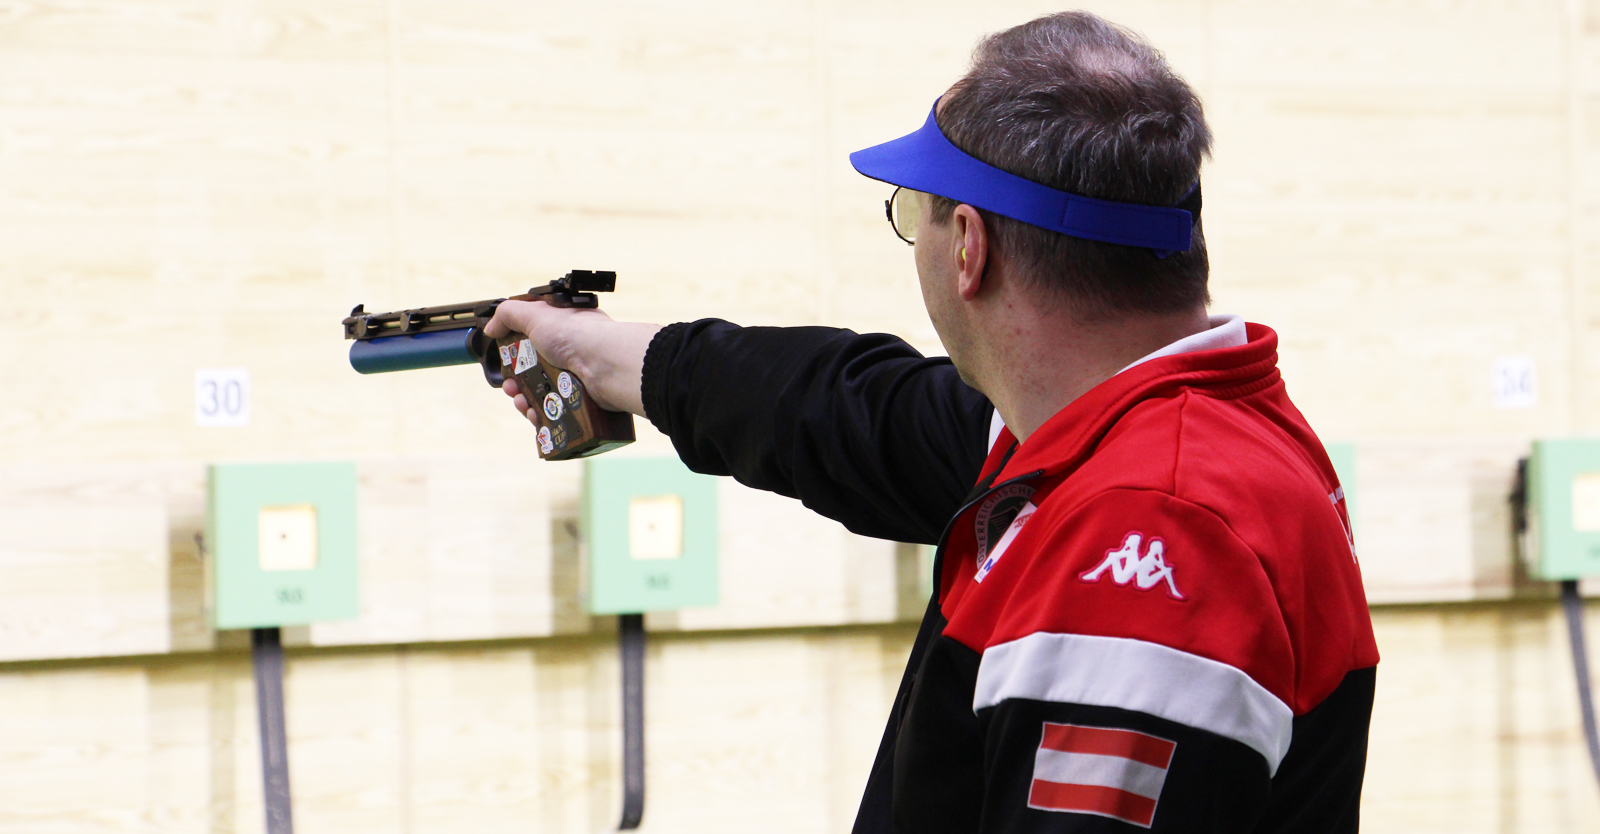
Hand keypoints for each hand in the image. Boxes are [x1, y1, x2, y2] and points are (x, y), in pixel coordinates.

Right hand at [484, 298, 660, 421]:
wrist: (606, 365)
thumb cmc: (576, 334)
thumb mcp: (536, 314)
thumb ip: (509, 314)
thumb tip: (491, 327)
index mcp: (562, 330)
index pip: (533, 341)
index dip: (515, 352)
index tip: (504, 360)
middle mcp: (570, 353)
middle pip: (534, 370)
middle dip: (515, 380)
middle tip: (510, 387)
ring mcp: (576, 377)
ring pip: (542, 393)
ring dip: (524, 399)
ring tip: (520, 401)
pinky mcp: (580, 400)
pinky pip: (554, 410)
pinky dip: (540, 414)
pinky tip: (533, 414)